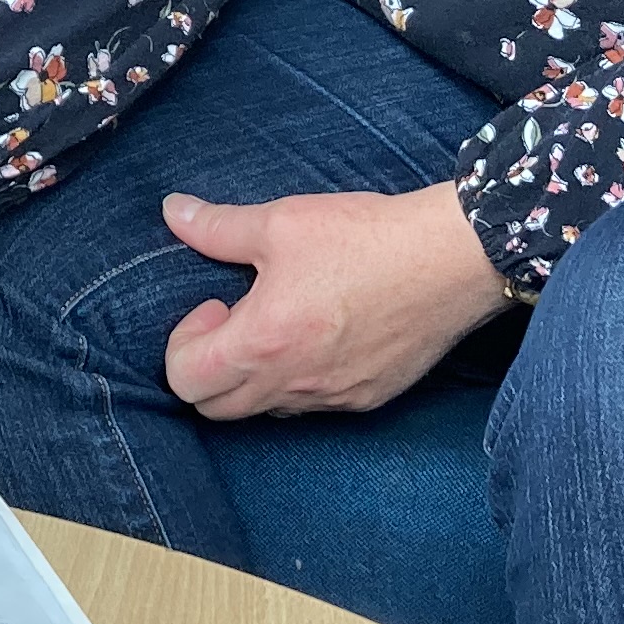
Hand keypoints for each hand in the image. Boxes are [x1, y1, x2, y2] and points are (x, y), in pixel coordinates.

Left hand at [160, 185, 510, 420]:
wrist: (450, 260)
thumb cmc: (365, 238)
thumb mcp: (281, 222)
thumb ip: (217, 227)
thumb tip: (173, 212)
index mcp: (263, 343)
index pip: (185, 380)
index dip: (183, 341)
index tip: (214, 303)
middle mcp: (294, 384)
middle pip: (216, 408)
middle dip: (208, 367)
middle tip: (235, 317)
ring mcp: (333, 399)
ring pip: (265, 411)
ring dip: (253, 378)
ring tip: (278, 323)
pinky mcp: (367, 399)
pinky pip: (312, 407)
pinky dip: (298, 382)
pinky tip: (319, 335)